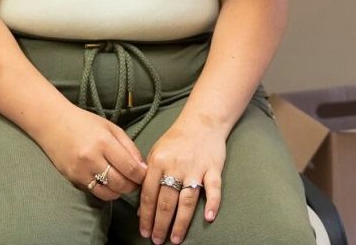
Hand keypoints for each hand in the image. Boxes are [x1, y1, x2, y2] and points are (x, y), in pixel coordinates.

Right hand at [36, 103, 147, 202]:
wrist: (53, 123)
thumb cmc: (84, 123)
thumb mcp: (111, 128)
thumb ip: (128, 147)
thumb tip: (142, 167)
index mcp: (104, 142)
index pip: (130, 167)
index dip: (141, 175)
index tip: (144, 175)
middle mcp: (92, 158)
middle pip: (120, 183)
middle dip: (132, 186)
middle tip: (135, 182)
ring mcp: (81, 170)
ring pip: (108, 192)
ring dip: (120, 191)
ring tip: (123, 183)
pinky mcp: (73, 179)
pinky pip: (95, 192)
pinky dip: (106, 192)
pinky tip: (109, 184)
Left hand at [139, 118, 226, 243]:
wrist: (202, 122)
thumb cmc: (176, 139)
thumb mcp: (156, 153)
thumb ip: (147, 177)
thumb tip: (141, 207)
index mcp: (158, 161)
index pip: (149, 194)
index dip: (145, 216)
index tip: (144, 231)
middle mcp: (175, 166)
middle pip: (166, 201)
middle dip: (160, 224)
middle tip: (157, 240)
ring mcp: (195, 168)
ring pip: (186, 200)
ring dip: (180, 222)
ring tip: (176, 238)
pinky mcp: (213, 168)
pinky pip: (213, 188)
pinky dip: (212, 202)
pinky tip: (209, 217)